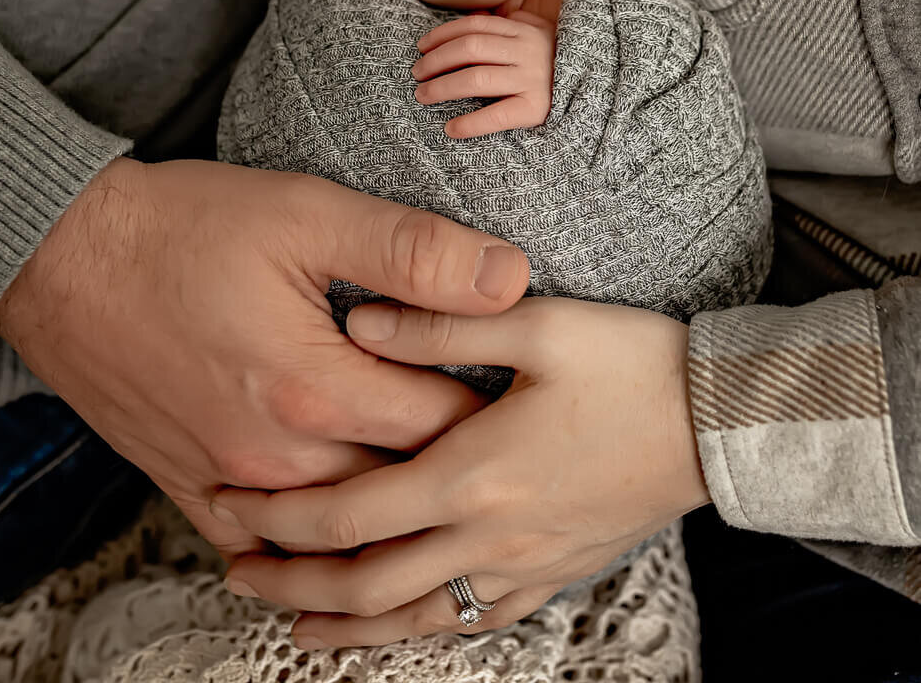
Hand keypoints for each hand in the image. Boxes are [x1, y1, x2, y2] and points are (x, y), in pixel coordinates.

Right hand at [0, 157, 528, 559]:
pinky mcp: (189, 485)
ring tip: (428, 472)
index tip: (517, 389)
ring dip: (387, 501)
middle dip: (450, 462)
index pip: (446, 429)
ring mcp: (230, 480)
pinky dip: (308, 534)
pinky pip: (263, 542)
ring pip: (339, 526)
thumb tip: (511, 275)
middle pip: (399, 486)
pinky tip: (335, 512)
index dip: (493, 409)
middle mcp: (277, 455)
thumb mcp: (309, 213)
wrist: (65, 256)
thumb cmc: (186, 227)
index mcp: (317, 389)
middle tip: (491, 435)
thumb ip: (415, 250)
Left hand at [213, 297, 710, 646]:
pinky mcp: (555, 576)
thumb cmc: (634, 365)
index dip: (282, 516)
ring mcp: (524, 568)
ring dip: (344, 624)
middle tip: (235, 567)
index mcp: (474, 474)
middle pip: (366, 584)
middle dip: (291, 581)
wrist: (721, 423)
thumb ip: (438, 322)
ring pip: (414, 621)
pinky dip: (419, 632)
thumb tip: (357, 323)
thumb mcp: (538, 326)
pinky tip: (399, 626)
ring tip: (292, 620)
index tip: (233, 503)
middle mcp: (490, 537)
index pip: (351, 514)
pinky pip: (471, 623)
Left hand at [412, 12, 555, 137]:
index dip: (442, 35)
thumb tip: (481, 17)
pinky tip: (451, 129)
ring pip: (476, 78)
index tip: (421, 47)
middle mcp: (527, 51)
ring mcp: (533, 79)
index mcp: (525, 31)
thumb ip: (516, 23)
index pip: (474, 27)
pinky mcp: (537, 108)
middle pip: (469, 49)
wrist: (599, 90)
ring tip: (423, 96)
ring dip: (442, 87)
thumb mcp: (543, 35)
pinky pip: (497, 115)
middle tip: (416, 74)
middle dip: (436, 60)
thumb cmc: (561, 64)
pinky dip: (470, 123)